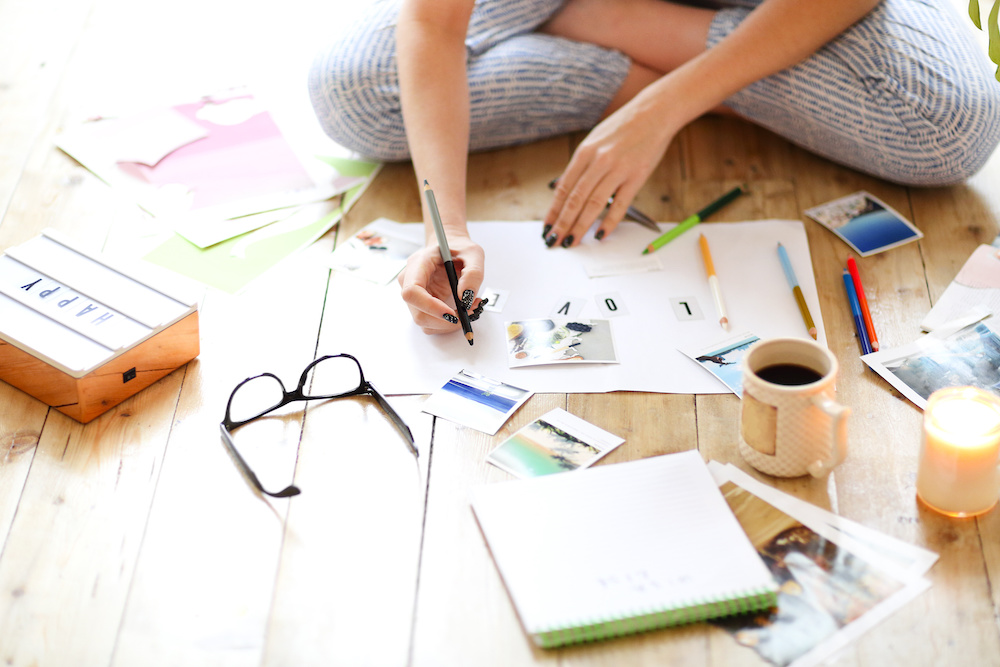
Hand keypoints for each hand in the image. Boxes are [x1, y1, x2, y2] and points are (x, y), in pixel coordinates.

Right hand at [398, 236, 485, 334]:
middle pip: (418, 313)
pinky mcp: (422, 305)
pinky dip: (448, 323)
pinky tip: (462, 310)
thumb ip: (473, 274)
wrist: (453, 250)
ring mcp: (415, 295)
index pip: (412, 291)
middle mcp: (410, 281)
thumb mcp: (473, 254)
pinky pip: (431, 323)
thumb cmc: (459, 249)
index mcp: (418, 264)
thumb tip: (466, 297)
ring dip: (448, 324)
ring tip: (469, 308)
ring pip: (425, 322)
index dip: (430, 306)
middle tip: (469, 313)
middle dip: (445, 321)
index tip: (451, 313)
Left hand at [543, 95, 675, 246]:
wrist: (655, 112)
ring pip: (594, 204)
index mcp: (584, 152)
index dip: (553, 211)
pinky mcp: (637, 176)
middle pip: (575, 200)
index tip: (547, 227)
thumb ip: (581, 165)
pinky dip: (609, 222)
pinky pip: (620, 204)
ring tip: (572, 242)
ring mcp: (618, 169)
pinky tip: (600, 234)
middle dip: (562, 224)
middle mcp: (598, 161)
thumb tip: (565, 190)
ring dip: (580, 227)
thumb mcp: (595, 140)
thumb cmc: (623, 127)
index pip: (563, 189)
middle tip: (554, 241)